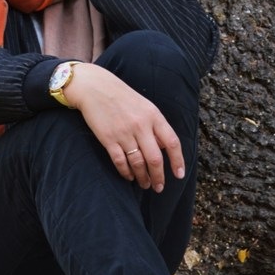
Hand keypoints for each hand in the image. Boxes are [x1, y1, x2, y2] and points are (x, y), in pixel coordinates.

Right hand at [64, 63, 184, 191]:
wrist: (95, 87)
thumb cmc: (122, 96)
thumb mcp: (145, 106)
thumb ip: (156, 125)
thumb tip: (165, 148)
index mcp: (153, 115)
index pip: (172, 142)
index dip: (178, 161)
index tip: (179, 175)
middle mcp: (141, 125)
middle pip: (155, 159)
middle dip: (159, 177)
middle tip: (159, 187)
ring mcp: (124, 133)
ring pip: (138, 163)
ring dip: (143, 178)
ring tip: (145, 184)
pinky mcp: (108, 139)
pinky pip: (120, 162)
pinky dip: (126, 172)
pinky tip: (129, 177)